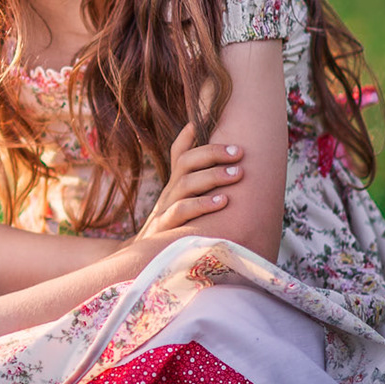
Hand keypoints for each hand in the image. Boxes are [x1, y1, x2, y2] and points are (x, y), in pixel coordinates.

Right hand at [137, 123, 245, 238]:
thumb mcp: (183, 207)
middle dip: (213, 153)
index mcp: (175, 185)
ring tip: (238, 173)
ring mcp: (165, 209)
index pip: (180, 153)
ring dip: (213, 176)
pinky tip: (222, 202)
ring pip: (186, 183)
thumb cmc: (175, 233)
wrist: (144, 263)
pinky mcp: (165, 229)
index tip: (207, 120)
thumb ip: (200, 189)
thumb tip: (224, 169)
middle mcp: (169, 192)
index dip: (190, 135)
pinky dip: (202, 204)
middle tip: (239, 152)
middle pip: (186, 162)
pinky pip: (181, 212)